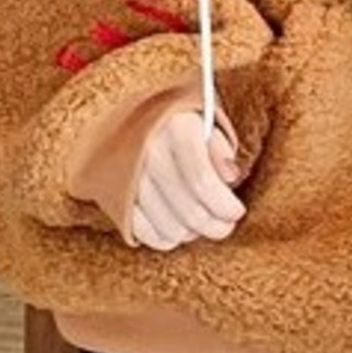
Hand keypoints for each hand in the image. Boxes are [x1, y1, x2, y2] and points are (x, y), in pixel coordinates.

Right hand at [130, 109, 247, 251]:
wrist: (132, 113)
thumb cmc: (181, 119)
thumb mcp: (207, 120)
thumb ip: (221, 148)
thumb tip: (230, 178)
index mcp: (177, 127)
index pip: (202, 181)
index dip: (224, 204)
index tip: (237, 212)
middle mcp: (149, 152)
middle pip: (188, 209)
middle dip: (214, 225)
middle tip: (226, 226)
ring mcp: (128, 176)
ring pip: (168, 226)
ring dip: (192, 234)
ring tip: (204, 224)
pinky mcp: (114, 195)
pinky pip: (142, 231)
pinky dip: (164, 238)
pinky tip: (180, 231)